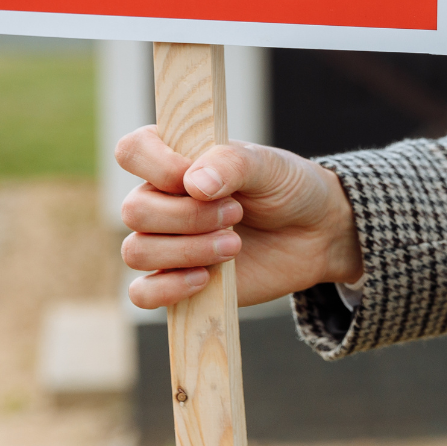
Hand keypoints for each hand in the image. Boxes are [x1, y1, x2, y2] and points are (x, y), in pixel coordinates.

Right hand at [116, 126, 362, 309]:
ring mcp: (165, 241)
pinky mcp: (176, 280)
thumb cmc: (287, 188)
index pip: (131, 151)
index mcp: (175, 157)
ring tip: (235, 245)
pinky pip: (141, 294)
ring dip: (187, 251)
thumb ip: (232, 163)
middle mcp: (161, 198)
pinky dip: (168, 288)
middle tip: (236, 213)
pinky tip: (204, 279)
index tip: (200, 180)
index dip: (159, 167)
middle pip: (134, 210)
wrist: (315, 234)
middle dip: (188, 216)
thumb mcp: (269, 165)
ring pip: (136, 251)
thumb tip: (193, 183)